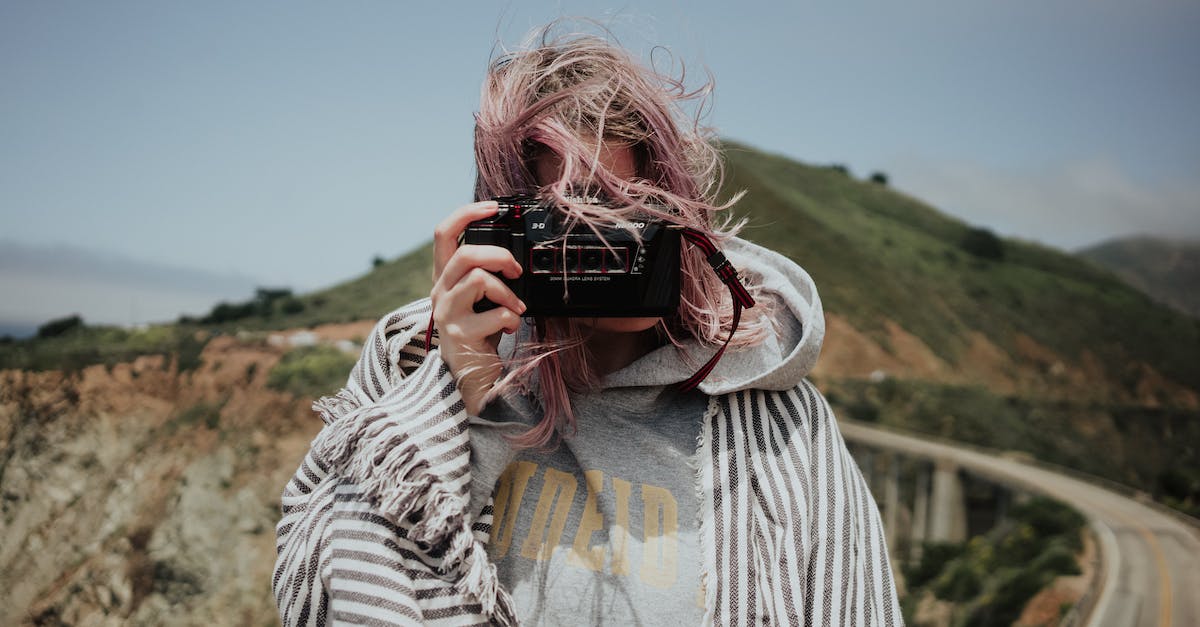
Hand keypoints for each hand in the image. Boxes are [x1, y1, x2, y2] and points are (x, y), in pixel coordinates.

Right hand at [431, 201, 525, 414]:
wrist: (470, 377)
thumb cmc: (479, 334)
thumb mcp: (479, 300)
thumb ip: (486, 276)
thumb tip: (514, 256)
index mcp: (445, 278)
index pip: (444, 233)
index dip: (466, 214)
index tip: (493, 206)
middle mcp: (440, 292)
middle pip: (466, 254)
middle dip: (499, 255)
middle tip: (516, 270)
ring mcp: (447, 314)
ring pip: (479, 280)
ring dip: (507, 292)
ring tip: (516, 307)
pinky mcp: (460, 334)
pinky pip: (496, 314)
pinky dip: (512, 318)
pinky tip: (510, 328)